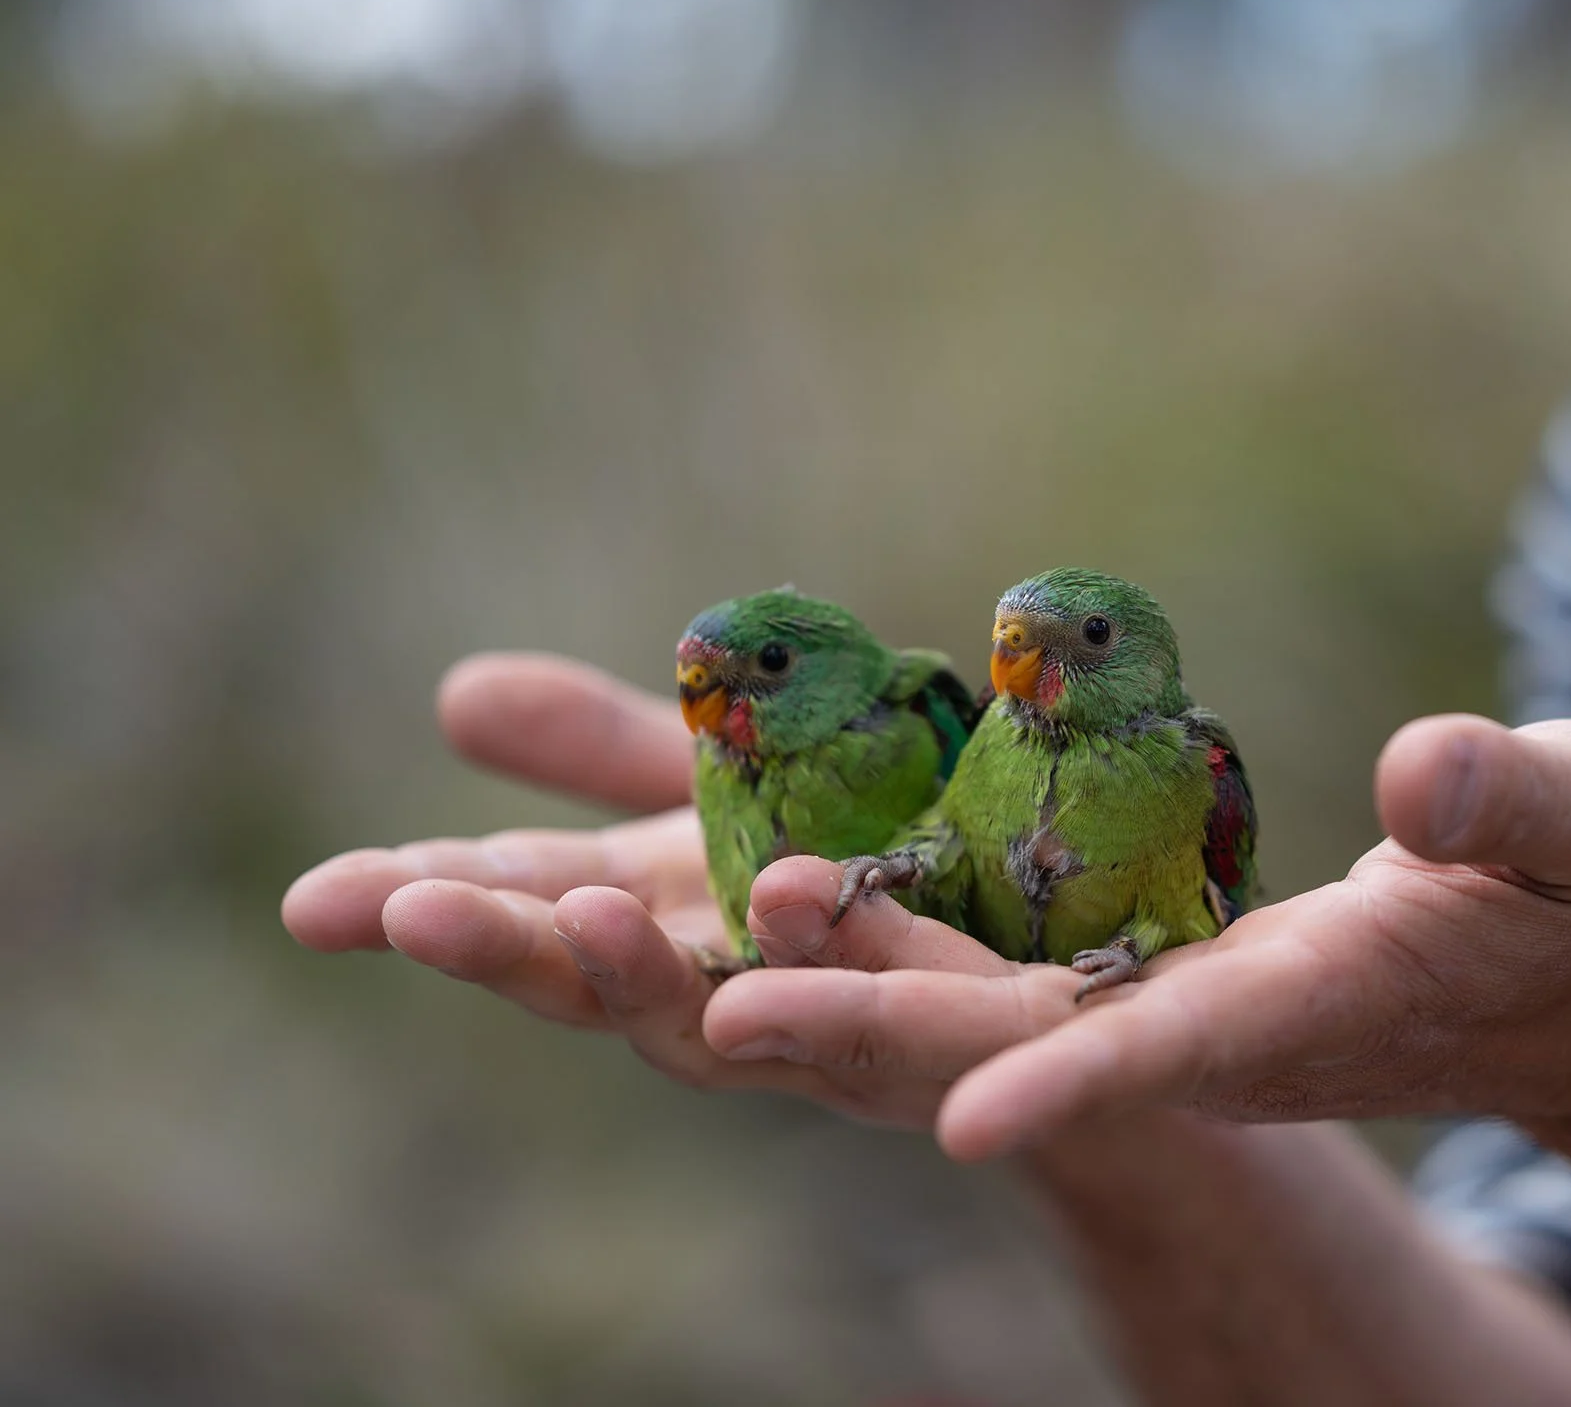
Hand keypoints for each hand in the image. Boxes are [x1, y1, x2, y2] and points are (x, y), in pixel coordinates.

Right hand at [281, 652, 1033, 1124]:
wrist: (1098, 984)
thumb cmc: (892, 883)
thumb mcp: (743, 796)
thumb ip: (611, 756)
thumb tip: (454, 694)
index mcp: (689, 929)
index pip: (541, 920)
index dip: (436, 908)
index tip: (314, 900)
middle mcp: (758, 995)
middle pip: (619, 990)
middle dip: (516, 951)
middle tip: (409, 908)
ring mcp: (873, 1032)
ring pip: (756, 1028)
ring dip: (658, 985)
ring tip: (583, 923)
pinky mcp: (1005, 1033)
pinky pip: (937, 1012)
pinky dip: (866, 975)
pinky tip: (792, 894)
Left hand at [702, 715, 1570, 1161]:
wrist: (1564, 978)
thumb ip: (1517, 803)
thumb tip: (1427, 778)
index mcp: (1320, 1006)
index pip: (1190, 1049)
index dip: (1085, 1080)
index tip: (970, 1124)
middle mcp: (1211, 1029)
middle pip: (1022, 1043)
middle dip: (877, 1033)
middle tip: (714, 1019)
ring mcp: (1160, 1006)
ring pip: (973, 1009)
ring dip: (835, 989)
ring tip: (686, 958)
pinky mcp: (1135, 970)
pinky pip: (986, 959)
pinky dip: (877, 937)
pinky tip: (768, 884)